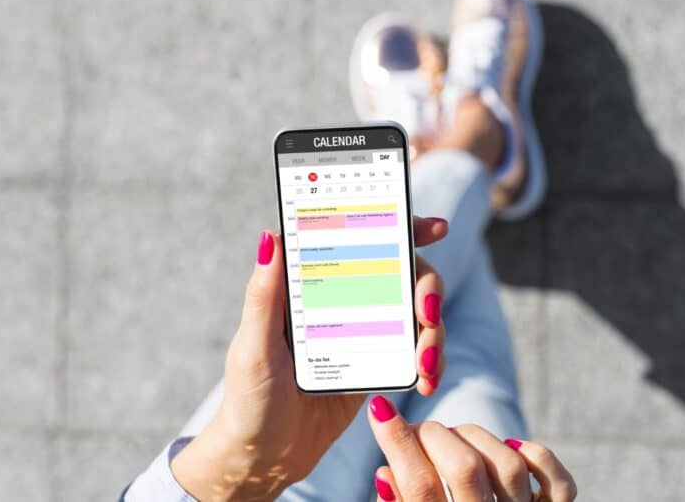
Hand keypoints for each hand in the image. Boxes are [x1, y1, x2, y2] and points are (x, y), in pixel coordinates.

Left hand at [171, 216, 448, 500]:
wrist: (265, 457)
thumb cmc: (249, 399)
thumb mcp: (254, 347)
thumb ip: (264, 295)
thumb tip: (271, 235)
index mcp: (311, 287)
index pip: (359, 242)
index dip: (400, 228)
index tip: (434, 228)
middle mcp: (343, 301)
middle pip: (402, 273)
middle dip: (428, 286)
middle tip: (428, 313)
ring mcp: (365, 332)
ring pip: (417, 312)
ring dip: (435, 331)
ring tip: (428, 364)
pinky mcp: (377, 364)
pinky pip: (416, 351)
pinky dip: (430, 361)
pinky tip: (427, 380)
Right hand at [368, 396, 576, 501]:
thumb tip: (385, 473)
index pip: (419, 486)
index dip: (396, 441)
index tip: (379, 407)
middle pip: (464, 468)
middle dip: (432, 435)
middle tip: (419, 432)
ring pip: (507, 463)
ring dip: (474, 437)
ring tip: (455, 441)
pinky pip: (557, 480)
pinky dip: (534, 454)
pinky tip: (509, 447)